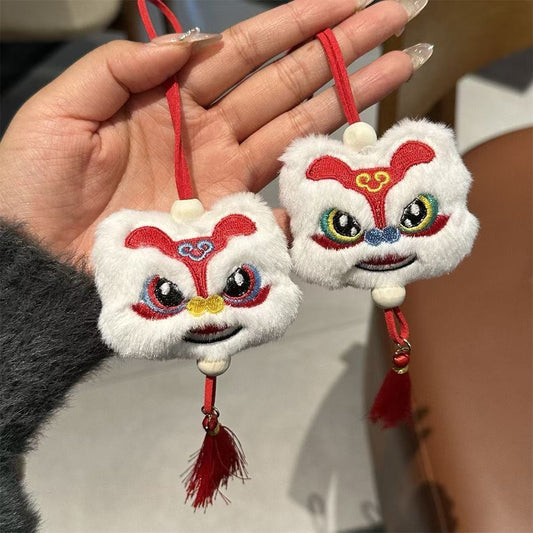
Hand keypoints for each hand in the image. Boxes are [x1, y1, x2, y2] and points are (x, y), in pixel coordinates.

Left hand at [0, 0, 420, 260]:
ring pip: (297, 127)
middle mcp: (207, 133)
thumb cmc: (33, 186)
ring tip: (399, 66)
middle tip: (399, 18)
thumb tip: (195, 41)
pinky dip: (315, 184)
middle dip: (342, 49)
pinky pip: (280, 199)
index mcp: (170, 97)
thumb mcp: (64, 109)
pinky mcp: (227, 221)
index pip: (246, 48)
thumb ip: (124, 66)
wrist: (36, 263)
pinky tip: (355, 159)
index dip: (296, 22)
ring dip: (348, 97)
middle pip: (286, 81)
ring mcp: (223, 177)